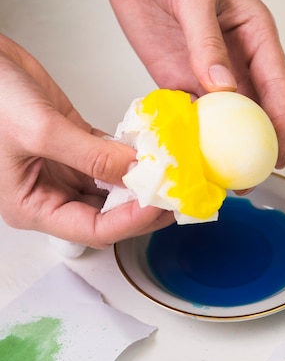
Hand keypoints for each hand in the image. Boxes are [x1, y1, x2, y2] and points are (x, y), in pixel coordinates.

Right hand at [0, 34, 173, 247]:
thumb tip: (135, 172)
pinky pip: (112, 159)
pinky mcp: (77, 145)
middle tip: (174, 195)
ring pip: (114, 189)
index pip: (94, 230)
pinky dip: (132, 156)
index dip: (130, 221)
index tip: (159, 204)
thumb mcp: (39, 130)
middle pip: (109, 215)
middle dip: (142, 208)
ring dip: (141, 182)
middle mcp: (52, 194)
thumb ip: (90, 156)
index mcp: (34, 207)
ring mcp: (67, 170)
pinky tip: (152, 151)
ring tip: (170, 175)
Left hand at [104, 0, 284, 167]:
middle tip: (250, 178)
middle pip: (255, 112)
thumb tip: (222, 87)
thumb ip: (207, 42)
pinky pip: (192, 115)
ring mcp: (208, 75)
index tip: (280, 154)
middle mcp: (236, 62)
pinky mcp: (180, 80)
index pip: (277, 87)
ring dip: (224, 150)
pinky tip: (193, 157)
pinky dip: (194, 137)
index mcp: (255, 37)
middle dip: (256, 147)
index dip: (282, 124)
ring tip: (222, 178)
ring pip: (224, 121)